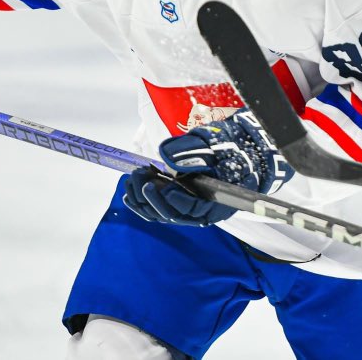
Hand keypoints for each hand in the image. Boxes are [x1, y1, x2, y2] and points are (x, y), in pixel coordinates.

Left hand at [122, 109, 292, 226]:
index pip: (195, 209)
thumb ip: (191, 150)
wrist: (232, 154)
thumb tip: (166, 155)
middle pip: (173, 214)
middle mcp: (200, 212)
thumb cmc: (227, 151)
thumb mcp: (214, 145)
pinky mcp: (175, 205)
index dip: (178, 201)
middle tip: (141, 176)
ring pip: (160, 214)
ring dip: (142, 199)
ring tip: (133, 178)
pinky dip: (140, 202)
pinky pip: (155, 210)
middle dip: (153, 196)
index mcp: (217, 202)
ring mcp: (186, 210)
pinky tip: (129, 190)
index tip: (164, 186)